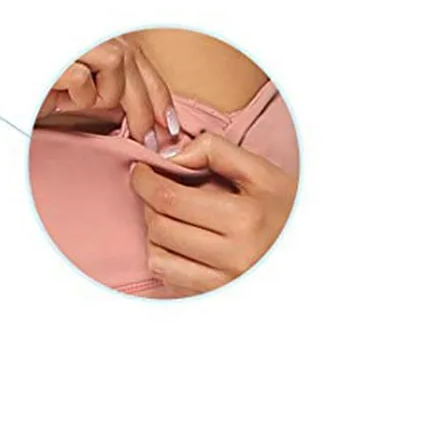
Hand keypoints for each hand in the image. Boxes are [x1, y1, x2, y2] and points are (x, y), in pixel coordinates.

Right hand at [36, 38, 178, 145]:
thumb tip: (143, 118)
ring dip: (107, 95)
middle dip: (146, 106)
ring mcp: (70, 40)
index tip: (170, 127)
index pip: (137, 59)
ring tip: (83, 108)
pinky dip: (79, 96)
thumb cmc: (33, 91)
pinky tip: (62, 102)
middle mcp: (85, 31)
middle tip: (152, 142)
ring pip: (115, 62)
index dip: (159, 93)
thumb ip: (107, 91)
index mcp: (93, 36)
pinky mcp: (53, 56)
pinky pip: (83, 79)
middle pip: (132, 60)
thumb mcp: (77, 92)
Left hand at [130, 132, 297, 293]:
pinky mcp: (215, 296)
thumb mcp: (261, 172)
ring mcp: (224, 281)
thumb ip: (216, 152)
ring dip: (154, 234)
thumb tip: (170, 157)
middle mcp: (233, 255)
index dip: (146, 181)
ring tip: (168, 217)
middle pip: (160, 228)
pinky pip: (169, 278)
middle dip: (149, 204)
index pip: (171, 199)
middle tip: (155, 190)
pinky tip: (177, 243)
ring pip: (158, 257)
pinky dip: (163, 258)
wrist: (307, 246)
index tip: (140, 171)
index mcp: (245, 218)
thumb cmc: (284, 207)